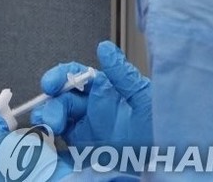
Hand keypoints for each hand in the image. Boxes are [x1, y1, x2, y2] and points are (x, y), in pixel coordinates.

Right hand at [31, 41, 151, 148]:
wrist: (164, 163)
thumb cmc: (161, 128)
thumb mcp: (144, 98)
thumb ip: (122, 74)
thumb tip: (106, 49)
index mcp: (105, 90)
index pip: (76, 75)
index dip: (59, 77)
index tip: (49, 84)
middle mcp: (93, 107)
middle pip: (63, 99)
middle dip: (52, 106)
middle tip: (51, 120)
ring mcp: (87, 127)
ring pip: (58, 119)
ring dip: (48, 121)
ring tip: (47, 129)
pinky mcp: (84, 148)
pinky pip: (62, 141)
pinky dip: (50, 141)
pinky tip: (48, 142)